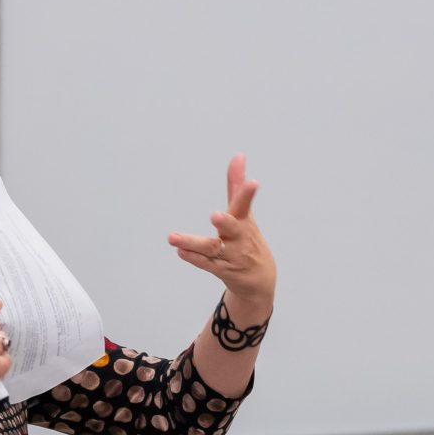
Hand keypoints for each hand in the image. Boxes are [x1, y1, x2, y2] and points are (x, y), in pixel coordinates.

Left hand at [168, 154, 274, 321]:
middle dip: (226, 222)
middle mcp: (240, 238)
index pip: (246, 205)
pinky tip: (180, 251)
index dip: (248, 193)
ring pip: (212, 248)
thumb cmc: (248, 239)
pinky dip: (194, 258)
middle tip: (215, 216)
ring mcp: (232, 256)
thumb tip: (239, 155)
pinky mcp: (223, 271)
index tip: (253, 182)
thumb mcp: (245, 213)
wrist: (260, 279)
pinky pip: (207, 264)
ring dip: (193, 243)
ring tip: (172, 238)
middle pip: (233, 228)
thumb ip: (237, 186)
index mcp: (244, 221)